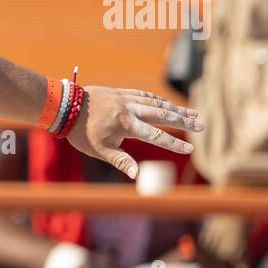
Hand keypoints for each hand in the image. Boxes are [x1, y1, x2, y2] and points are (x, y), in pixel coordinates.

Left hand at [65, 86, 203, 179]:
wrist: (65, 106)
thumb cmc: (81, 132)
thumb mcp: (99, 150)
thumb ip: (121, 161)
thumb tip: (137, 175)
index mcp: (127, 125)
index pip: (156, 136)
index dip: (174, 143)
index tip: (190, 148)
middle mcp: (130, 110)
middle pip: (163, 115)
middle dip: (183, 121)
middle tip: (202, 125)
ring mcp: (126, 99)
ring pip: (156, 103)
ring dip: (175, 108)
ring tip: (192, 113)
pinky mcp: (121, 92)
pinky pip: (144, 95)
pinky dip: (158, 100)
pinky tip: (167, 104)